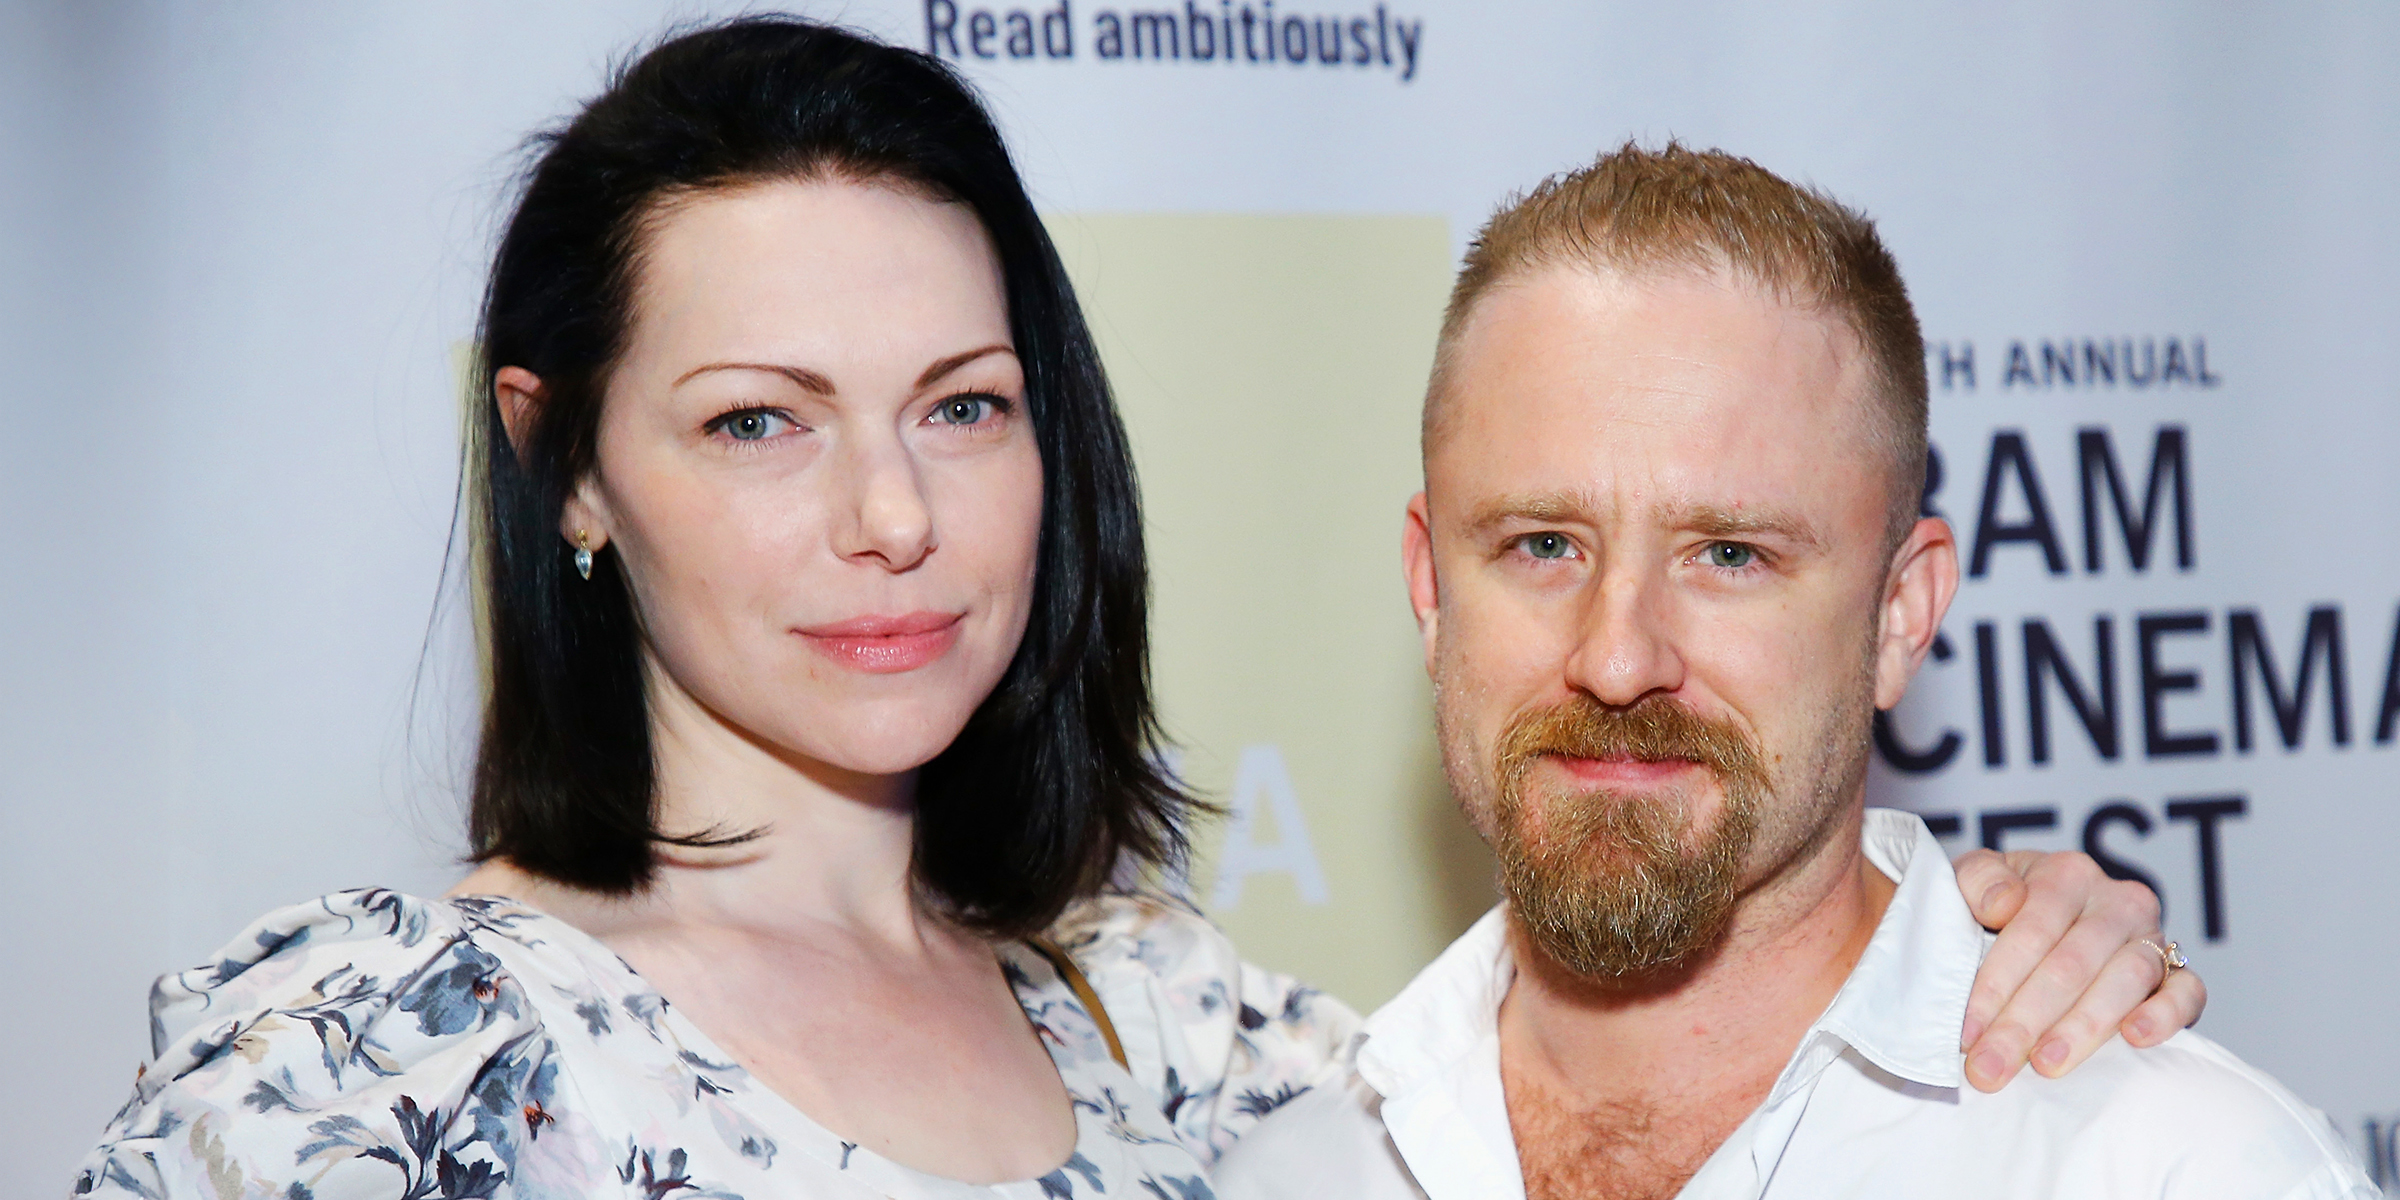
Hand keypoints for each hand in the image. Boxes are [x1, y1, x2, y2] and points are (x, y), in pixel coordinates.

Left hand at [1953, 848, 2205, 1091]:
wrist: (2039, 921)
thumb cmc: (1999, 907)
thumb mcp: (1972, 880)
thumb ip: (1978, 880)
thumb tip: (2002, 904)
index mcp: (2066, 874)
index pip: (2031, 932)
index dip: (1995, 986)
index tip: (1967, 1033)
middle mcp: (2116, 901)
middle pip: (2070, 965)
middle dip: (2024, 1023)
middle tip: (1990, 1069)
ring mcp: (2152, 937)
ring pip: (2125, 981)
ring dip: (2082, 1028)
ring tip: (2045, 1065)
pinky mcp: (2179, 972)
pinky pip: (2187, 992)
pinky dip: (2165, 1015)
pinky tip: (2135, 1040)